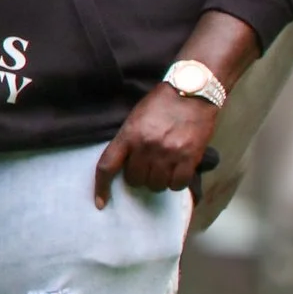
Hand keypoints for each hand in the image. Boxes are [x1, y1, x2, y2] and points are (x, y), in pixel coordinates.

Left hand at [93, 85, 218, 204]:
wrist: (193, 91)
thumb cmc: (162, 103)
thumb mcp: (136, 117)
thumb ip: (129, 140)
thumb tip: (125, 165)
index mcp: (129, 134)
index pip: (107, 166)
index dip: (101, 187)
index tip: (100, 203)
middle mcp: (146, 146)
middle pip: (134, 180)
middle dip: (138, 177)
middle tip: (147, 167)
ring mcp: (168, 153)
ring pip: (156, 185)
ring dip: (157, 181)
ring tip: (163, 167)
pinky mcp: (189, 157)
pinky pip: (178, 184)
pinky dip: (176, 183)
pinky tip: (177, 172)